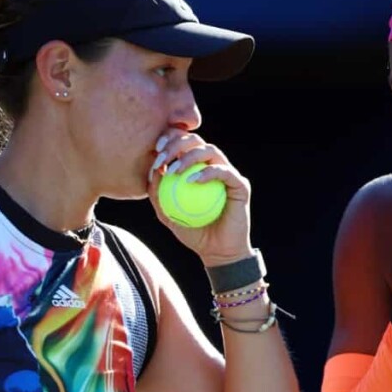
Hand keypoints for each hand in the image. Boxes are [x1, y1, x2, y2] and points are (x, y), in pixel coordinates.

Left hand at [146, 130, 253, 264]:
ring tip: (175, 170)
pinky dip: (208, 173)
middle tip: (162, 158)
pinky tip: (192, 181)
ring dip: (190, 156)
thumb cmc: (193, 233)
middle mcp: (213, 165)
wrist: (218, 252)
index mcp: (197, 168)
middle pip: (196, 141)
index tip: (156, 150)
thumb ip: (158, 194)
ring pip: (210, 151)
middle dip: (177, 143)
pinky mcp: (240, 184)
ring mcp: (228, 173)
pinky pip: (224, 172)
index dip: (170, 139)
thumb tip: (151, 171)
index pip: (183, 144)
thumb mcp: (167, 215)